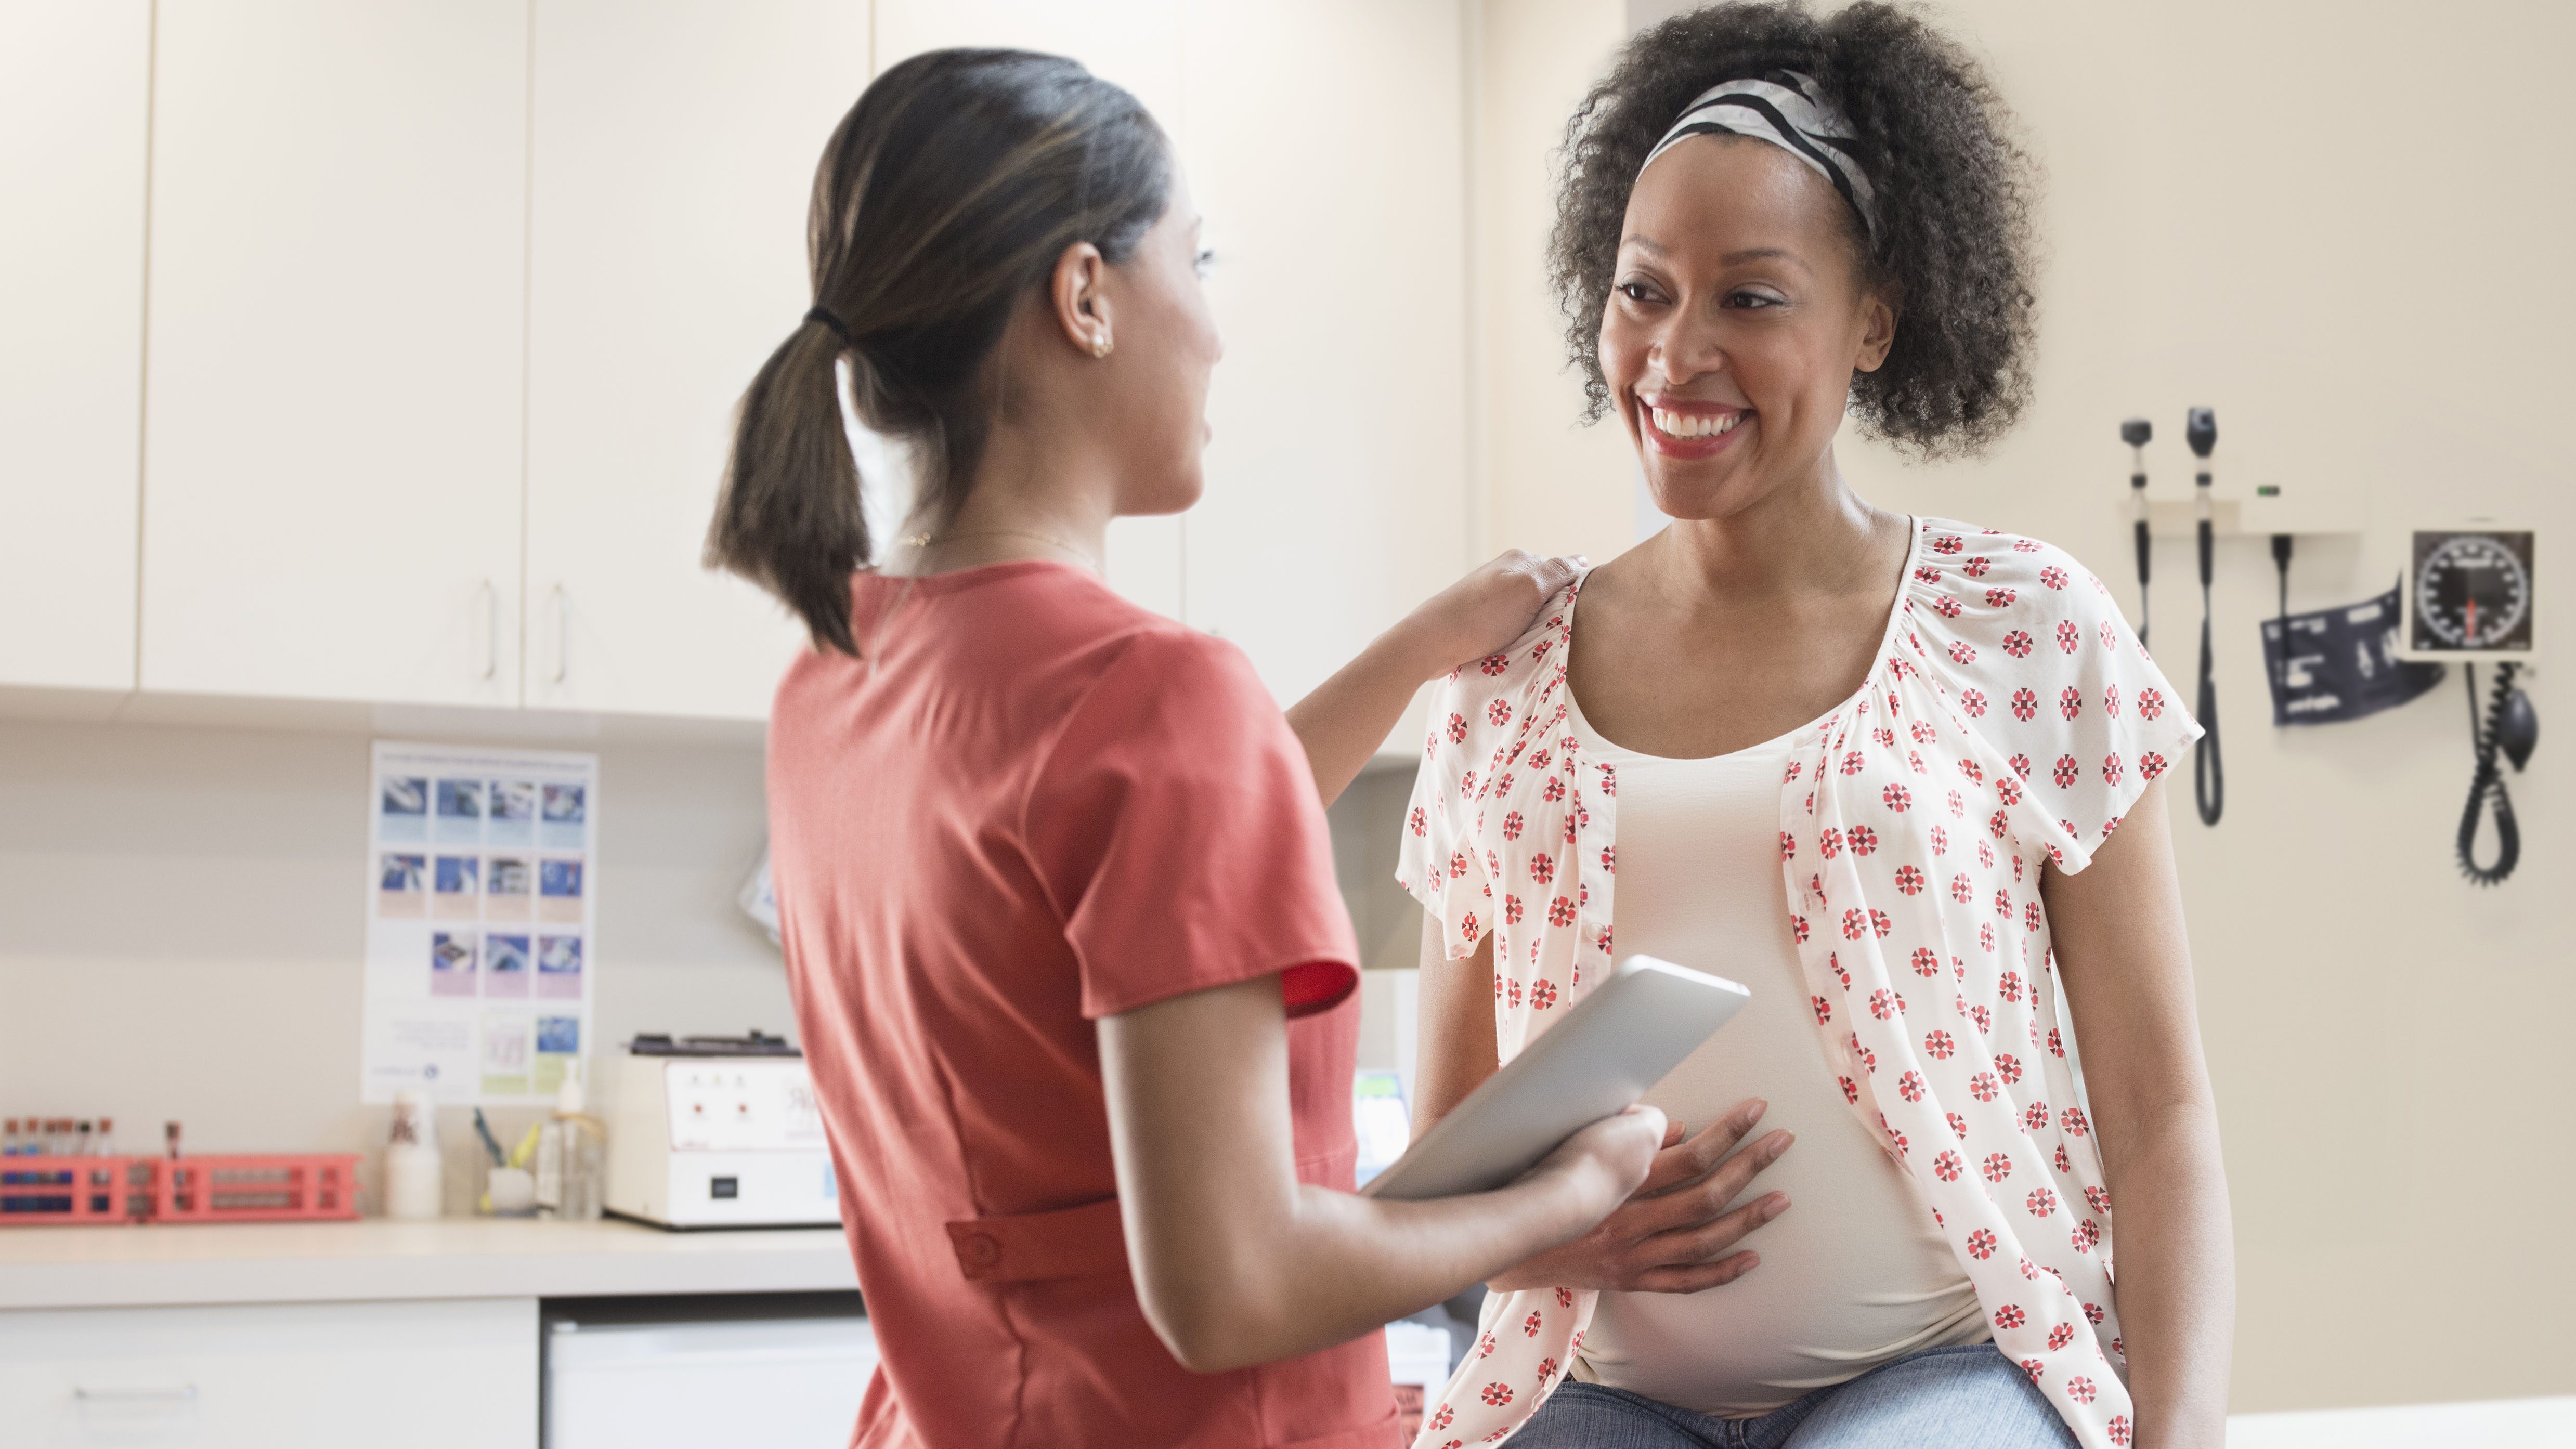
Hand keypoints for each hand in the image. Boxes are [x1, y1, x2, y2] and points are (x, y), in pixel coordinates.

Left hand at [1389, 550, 1585, 680]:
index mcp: (1519, 559)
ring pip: (1528, 611)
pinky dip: (1517, 636)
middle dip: (1554, 612)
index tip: (1577, 617)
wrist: (1430, 643)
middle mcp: (1503, 572)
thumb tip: (1582, 559)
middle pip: (1545, 592)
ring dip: (1535, 627)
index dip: (1573, 594)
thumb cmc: (1481, 617)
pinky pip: (1510, 625)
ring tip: (1536, 644)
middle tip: (1557, 634)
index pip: (1562, 572)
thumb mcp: (1528, 589)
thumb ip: (1556, 572)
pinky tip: (1515, 648)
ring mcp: (1490, 595)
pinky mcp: (1479, 617)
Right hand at [1488, 1098, 1792, 1293]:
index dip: (1729, 1130)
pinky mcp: (1631, 1279)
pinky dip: (1722, 1272)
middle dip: (1751, 1164)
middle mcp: (1633, 1218)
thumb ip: (1627, 1131)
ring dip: (1749, 1217)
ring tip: (1781, 1199)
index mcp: (1620, 1179)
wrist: (1507, 1240)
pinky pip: (1686, 1281)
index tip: (1757, 1109)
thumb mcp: (1576, 1140)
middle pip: (1708, 1193)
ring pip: (1705, 1239)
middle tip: (1783, 1141)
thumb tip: (1674, 1128)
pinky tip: (1751, 1257)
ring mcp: (1634, 1254)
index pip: (1691, 1152)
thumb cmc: (1536, 1178)